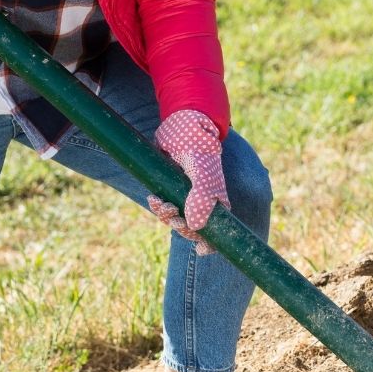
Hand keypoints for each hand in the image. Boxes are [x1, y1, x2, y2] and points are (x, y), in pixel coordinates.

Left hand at [147, 109, 228, 254]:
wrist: (180, 123)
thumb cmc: (196, 145)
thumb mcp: (202, 169)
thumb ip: (202, 196)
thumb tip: (195, 227)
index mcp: (219, 202)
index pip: (219, 233)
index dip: (210, 244)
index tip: (201, 248)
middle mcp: (205, 202)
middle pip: (195, 231)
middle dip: (181, 227)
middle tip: (172, 213)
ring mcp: (188, 198)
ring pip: (177, 221)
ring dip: (166, 216)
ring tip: (158, 202)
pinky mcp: (172, 191)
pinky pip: (165, 209)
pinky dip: (158, 207)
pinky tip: (153, 198)